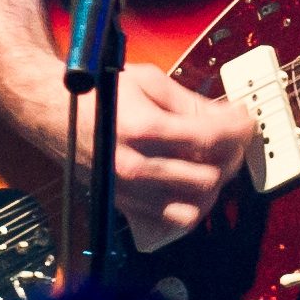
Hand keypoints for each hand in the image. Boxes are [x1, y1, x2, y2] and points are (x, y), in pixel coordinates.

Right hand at [101, 64, 253, 246]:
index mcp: (141, 129)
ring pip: (196, 203)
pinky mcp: (125, 205)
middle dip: (231, 155)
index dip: (237, 130)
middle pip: (208, 175)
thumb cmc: (99, 93)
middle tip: (234, 137)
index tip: (246, 120)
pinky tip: (197, 183)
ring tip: (219, 159)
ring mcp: (129, 191)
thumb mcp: (147, 81)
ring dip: (216, 182)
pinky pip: (173, 219)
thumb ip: (191, 102)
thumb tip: (230, 116)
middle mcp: (135, 166)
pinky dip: (195, 204)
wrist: (53, 113)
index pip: (208, 138)